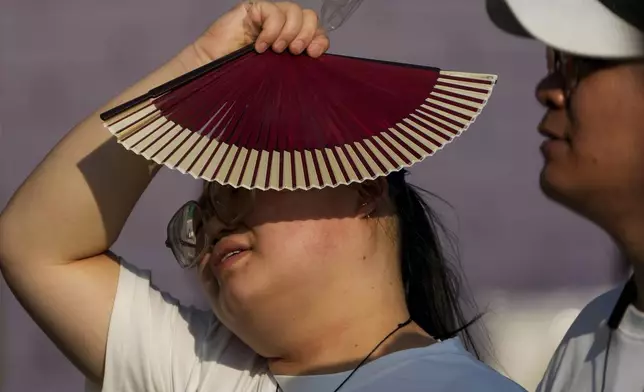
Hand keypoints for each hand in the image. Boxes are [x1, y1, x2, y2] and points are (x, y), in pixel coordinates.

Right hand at [180, 1, 329, 69]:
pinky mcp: (253, 9)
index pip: (315, 30)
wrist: (212, 69)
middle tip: (294, 52)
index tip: (313, 54)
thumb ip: (294, 64)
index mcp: (290, 40)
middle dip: (306, 35)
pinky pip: (273, 11)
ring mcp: (267, 15)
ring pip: (294, 11)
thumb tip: (314, 59)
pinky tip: (260, 45)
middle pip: (309, 17)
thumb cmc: (240, 75)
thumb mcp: (276, 72)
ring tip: (276, 50)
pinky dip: (271, 29)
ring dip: (290, 32)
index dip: (319, 38)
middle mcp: (281, 25)